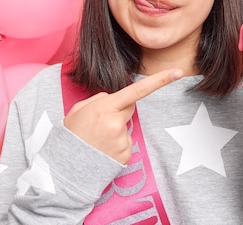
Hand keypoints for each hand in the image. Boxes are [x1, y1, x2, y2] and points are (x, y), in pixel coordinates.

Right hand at [64, 68, 182, 163]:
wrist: (65, 170)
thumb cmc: (70, 137)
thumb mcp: (78, 110)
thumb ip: (99, 99)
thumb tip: (115, 99)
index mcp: (104, 107)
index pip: (137, 90)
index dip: (159, 81)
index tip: (178, 72)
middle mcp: (117, 123)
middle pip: (129, 108)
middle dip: (117, 111)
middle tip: (97, 124)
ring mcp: (123, 140)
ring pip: (125, 127)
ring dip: (114, 131)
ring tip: (95, 141)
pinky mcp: (126, 155)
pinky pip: (125, 143)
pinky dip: (116, 145)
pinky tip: (102, 150)